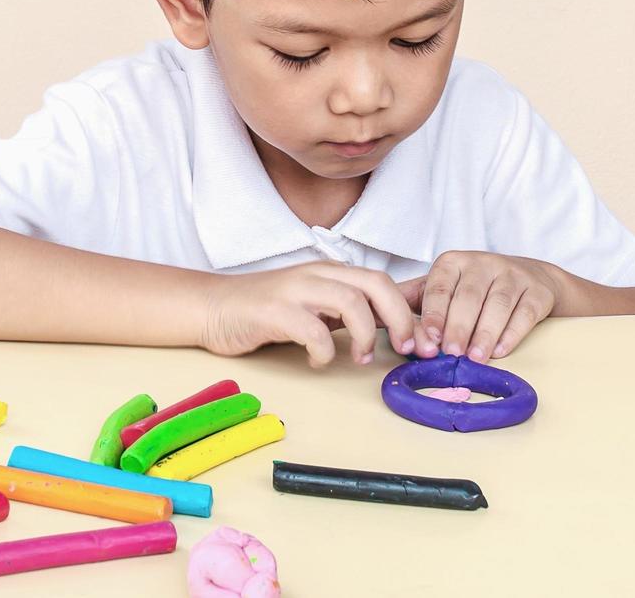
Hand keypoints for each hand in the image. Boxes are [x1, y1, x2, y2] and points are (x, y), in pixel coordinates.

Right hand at [199, 261, 417, 367]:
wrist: (212, 307)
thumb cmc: (266, 312)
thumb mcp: (316, 307)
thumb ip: (350, 311)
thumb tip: (398, 325)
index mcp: (331, 273)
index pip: (382, 282)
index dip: (409, 312)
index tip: (422, 342)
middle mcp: (316, 274)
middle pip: (375, 284)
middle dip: (399, 319)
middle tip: (404, 349)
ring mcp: (294, 290)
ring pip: (349, 301)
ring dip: (365, 335)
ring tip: (359, 358)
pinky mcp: (272, 311)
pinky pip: (311, 329)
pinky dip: (323, 351)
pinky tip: (316, 361)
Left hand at [402, 251, 561, 361]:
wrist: (532, 277)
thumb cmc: (477, 287)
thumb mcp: (446, 286)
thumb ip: (416, 300)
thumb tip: (378, 314)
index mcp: (453, 263)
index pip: (439, 287)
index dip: (434, 313)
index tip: (430, 339)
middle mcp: (483, 263)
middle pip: (468, 297)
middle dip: (458, 326)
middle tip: (451, 353)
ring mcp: (513, 274)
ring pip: (498, 304)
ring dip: (485, 333)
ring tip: (476, 357)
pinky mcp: (537, 290)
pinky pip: (524, 311)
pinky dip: (512, 332)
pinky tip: (501, 350)